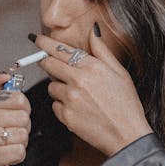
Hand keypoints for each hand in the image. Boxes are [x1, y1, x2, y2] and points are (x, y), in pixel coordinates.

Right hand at [0, 70, 30, 165]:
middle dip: (23, 128)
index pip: (20, 99)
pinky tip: (6, 157)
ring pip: (22, 135)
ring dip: (20, 142)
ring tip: (6, 145)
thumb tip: (3, 74)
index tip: (12, 117)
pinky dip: (18, 156)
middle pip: (23, 118)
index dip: (23, 110)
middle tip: (9, 134)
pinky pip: (19, 152)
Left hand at [36, 29, 152, 155]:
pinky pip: (55, 105)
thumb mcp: (120, 72)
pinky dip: (62, 105)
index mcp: (91, 67)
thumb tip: (93, 30)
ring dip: (59, 87)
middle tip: (49, 63)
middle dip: (46, 62)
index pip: (61, 50)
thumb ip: (102, 50)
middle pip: (49, 64)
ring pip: (51, 86)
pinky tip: (79, 108)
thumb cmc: (126, 104)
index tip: (37, 39)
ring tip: (78, 94)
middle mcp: (78, 81)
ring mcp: (70, 99)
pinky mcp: (65, 116)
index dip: (45, 43)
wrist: (127, 135)